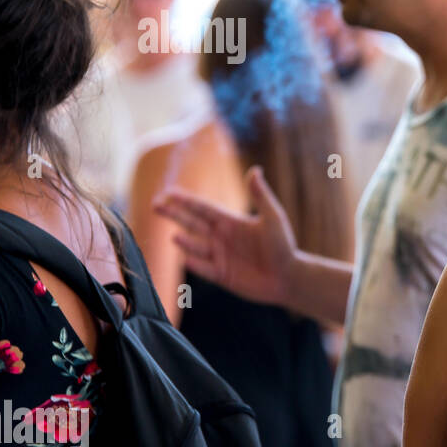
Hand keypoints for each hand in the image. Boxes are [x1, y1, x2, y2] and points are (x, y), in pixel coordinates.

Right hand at [152, 165, 297, 307]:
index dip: (186, 200)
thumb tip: (255, 169)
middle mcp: (222, 237)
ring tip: (174, 236)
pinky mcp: (222, 275)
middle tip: (156, 205)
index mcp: (232, 222)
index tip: (169, 192)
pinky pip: (204, 269)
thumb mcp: (273, 218)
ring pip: (195, 246)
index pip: (203, 208)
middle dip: (174, 214)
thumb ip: (260, 195)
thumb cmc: (284, 246)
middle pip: (193, 223)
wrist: (290, 277)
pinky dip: (195, 264)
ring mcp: (220, 256)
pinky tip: (186, 259)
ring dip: (184, 241)